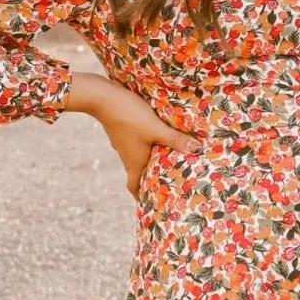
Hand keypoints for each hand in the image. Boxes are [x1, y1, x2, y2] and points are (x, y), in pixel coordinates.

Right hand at [66, 73, 200, 195]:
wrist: (102, 97)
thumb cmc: (129, 116)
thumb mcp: (155, 129)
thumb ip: (175, 139)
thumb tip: (198, 150)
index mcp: (134, 163)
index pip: (134, 187)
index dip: (141, 196)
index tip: (151, 202)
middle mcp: (127, 156)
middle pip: (138, 173)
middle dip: (150, 178)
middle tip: (166, 181)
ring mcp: (123, 143)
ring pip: (137, 157)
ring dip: (149, 160)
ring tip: (166, 158)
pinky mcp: (122, 130)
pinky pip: (135, 144)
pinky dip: (145, 146)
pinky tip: (156, 137)